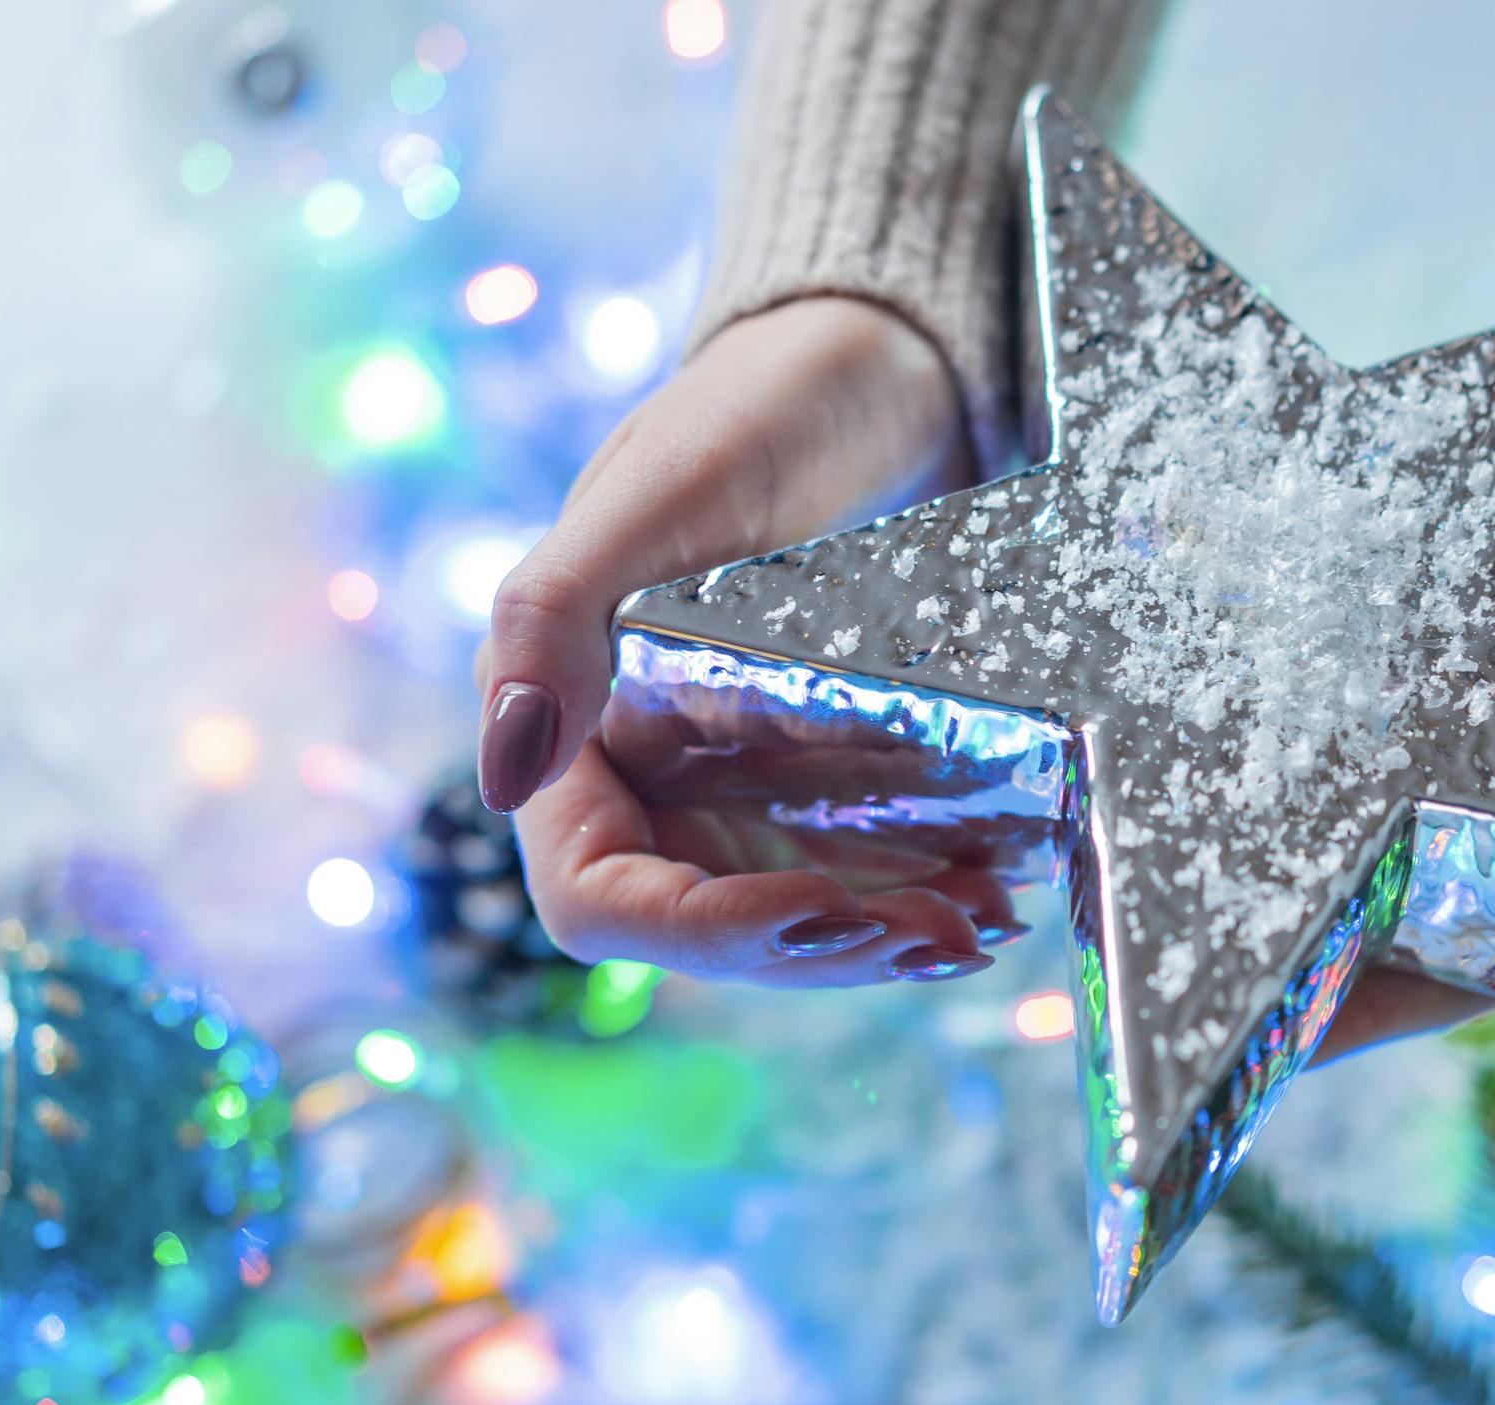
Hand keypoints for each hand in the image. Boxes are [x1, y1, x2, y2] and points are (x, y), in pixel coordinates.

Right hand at [476, 297, 1015, 985]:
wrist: (882, 362)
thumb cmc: (761, 403)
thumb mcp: (662, 490)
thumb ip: (553, 617)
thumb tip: (499, 770)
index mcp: (575, 727)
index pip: (599, 895)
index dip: (700, 933)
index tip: (822, 907)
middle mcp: (650, 775)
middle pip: (711, 934)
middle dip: (820, 952)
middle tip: (939, 929)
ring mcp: (742, 783)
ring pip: (797, 923)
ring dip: (885, 944)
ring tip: (979, 922)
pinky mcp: (830, 774)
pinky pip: (863, 874)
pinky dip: (924, 899)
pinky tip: (995, 892)